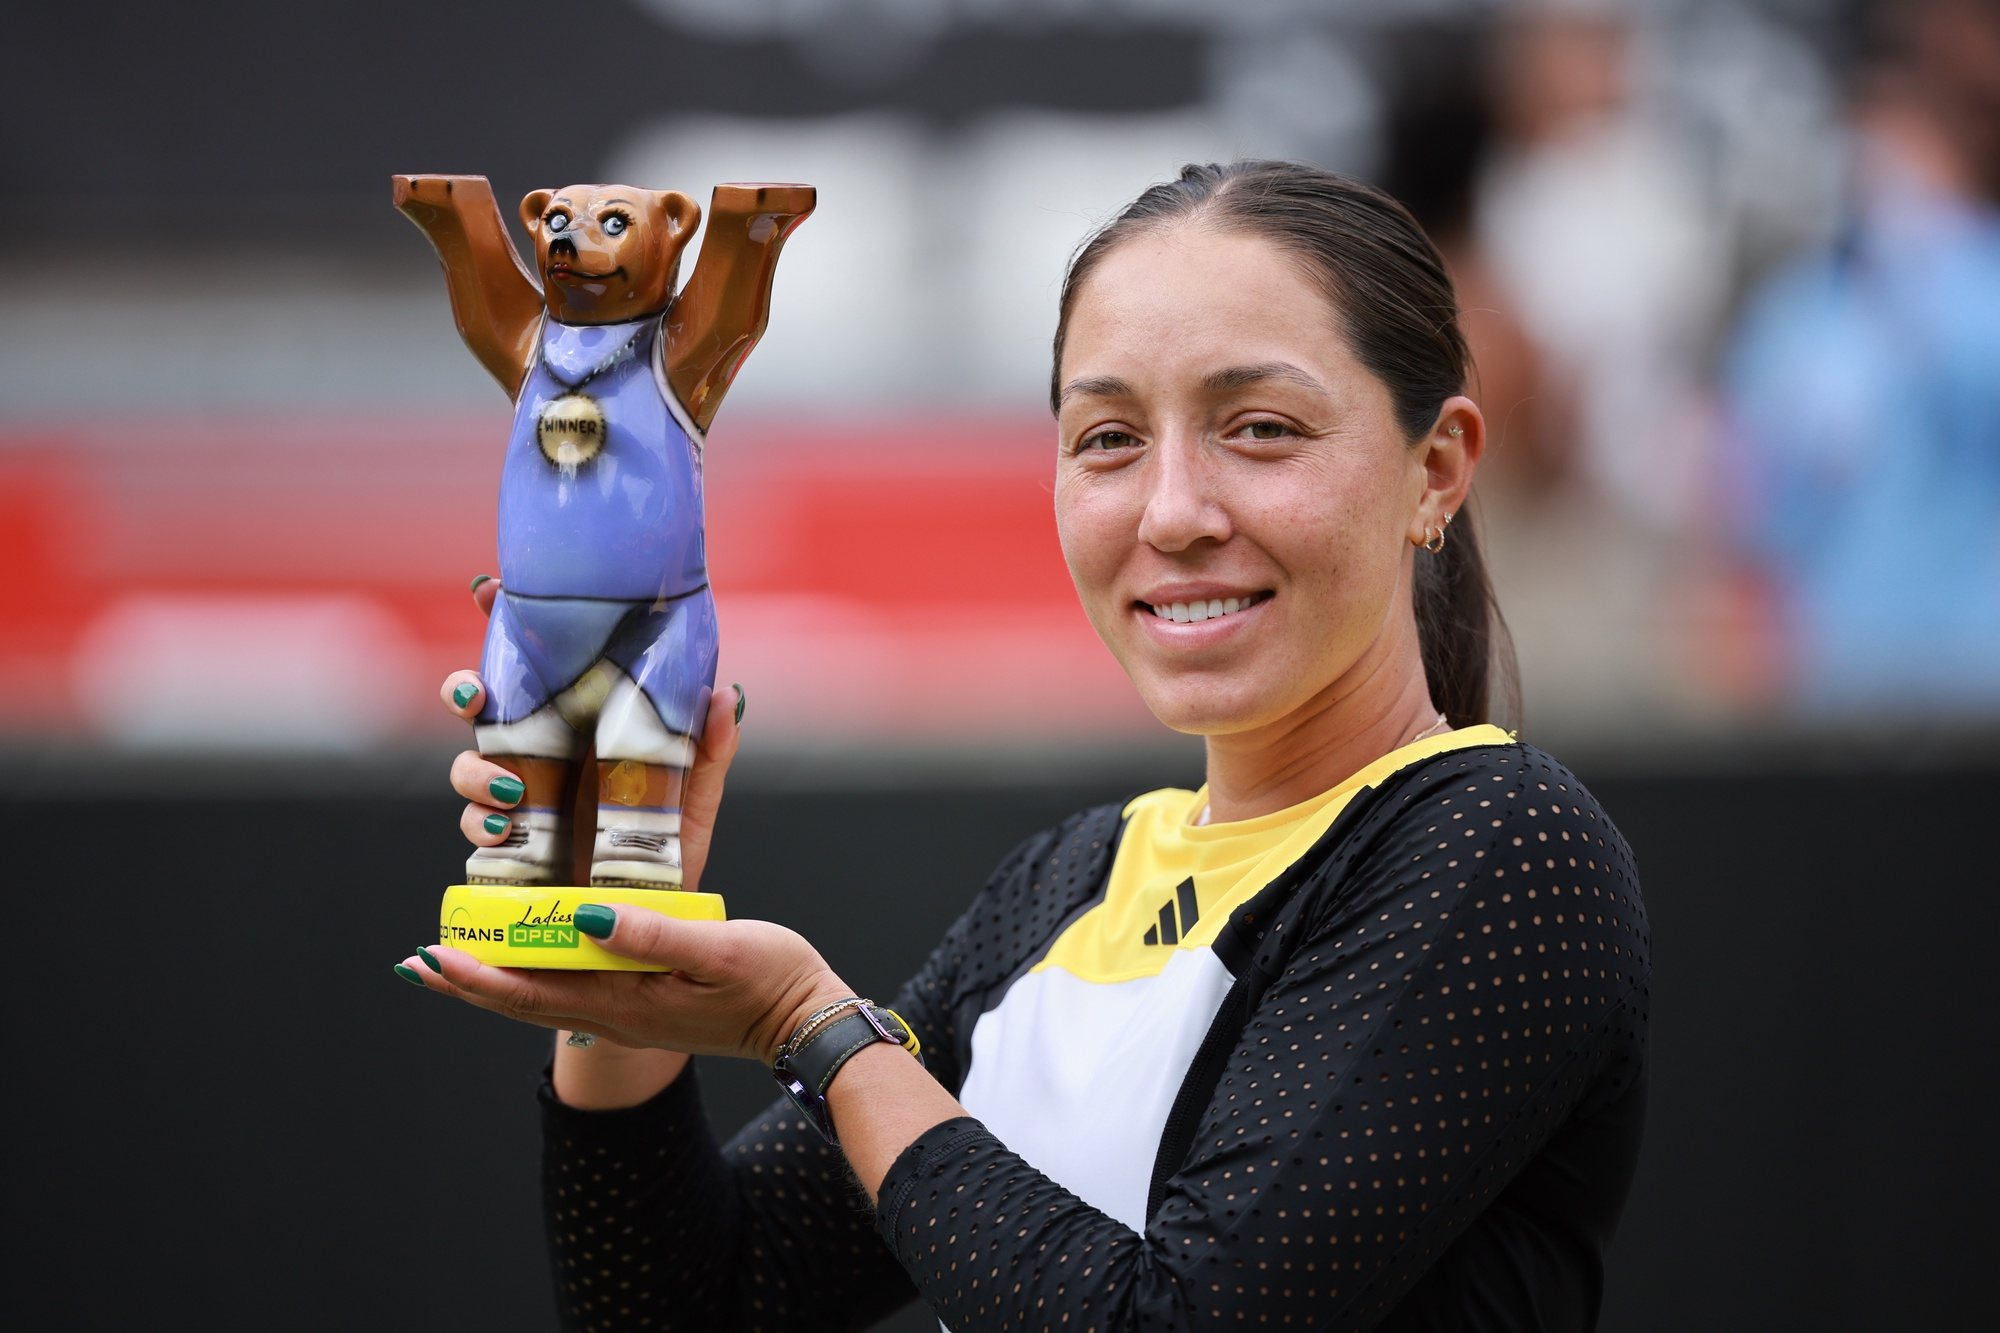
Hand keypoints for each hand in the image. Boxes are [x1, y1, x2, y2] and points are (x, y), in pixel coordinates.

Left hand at [401, 908, 851, 1065]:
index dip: (476, 974)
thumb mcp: (717, 950)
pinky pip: (572, 991)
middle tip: (416, 962)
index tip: (432, 954)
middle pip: (522, 1001)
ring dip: (493, 980)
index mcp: (625, 1001)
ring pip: (543, 997)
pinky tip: (529, 960)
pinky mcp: (645, 1002)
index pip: (531, 991)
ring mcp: (629, 1012)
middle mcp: (616, 1013)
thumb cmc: (771, 982)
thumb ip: (652, 935)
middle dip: (467, 981)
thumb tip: (584, 918)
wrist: (807, 1023)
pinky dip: (535, 975)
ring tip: (452, 963)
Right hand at [439, 575, 744, 890]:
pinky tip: (503, 830)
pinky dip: (479, 825)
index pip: (535, 662)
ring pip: (467, 764)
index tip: (487, 592)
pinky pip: (475, 827)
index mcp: (578, 722)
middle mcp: (540, 751)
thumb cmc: (671, 843)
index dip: (502, 621)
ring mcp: (518, 796)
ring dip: (473, 770)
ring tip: (510, 791)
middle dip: (462, 689)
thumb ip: (708, 746)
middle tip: (474, 697)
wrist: (652, 915)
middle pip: (480, 703)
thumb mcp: (695, 792)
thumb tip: (728, 695)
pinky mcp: (508, 845)